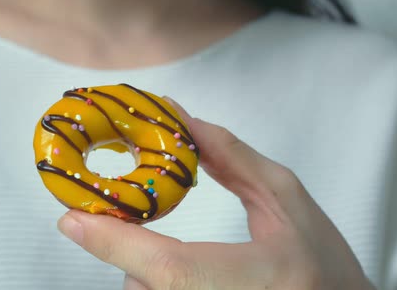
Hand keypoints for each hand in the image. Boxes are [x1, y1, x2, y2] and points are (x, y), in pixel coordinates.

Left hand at [57, 97, 374, 289]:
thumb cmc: (324, 266)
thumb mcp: (288, 201)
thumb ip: (232, 160)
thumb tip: (182, 122)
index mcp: (257, 278)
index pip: (171, 267)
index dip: (116, 242)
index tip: (72, 219)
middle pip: (145, 283)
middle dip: (136, 251)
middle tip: (153, 229)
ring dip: (151, 274)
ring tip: (202, 269)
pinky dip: (161, 287)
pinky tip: (198, 282)